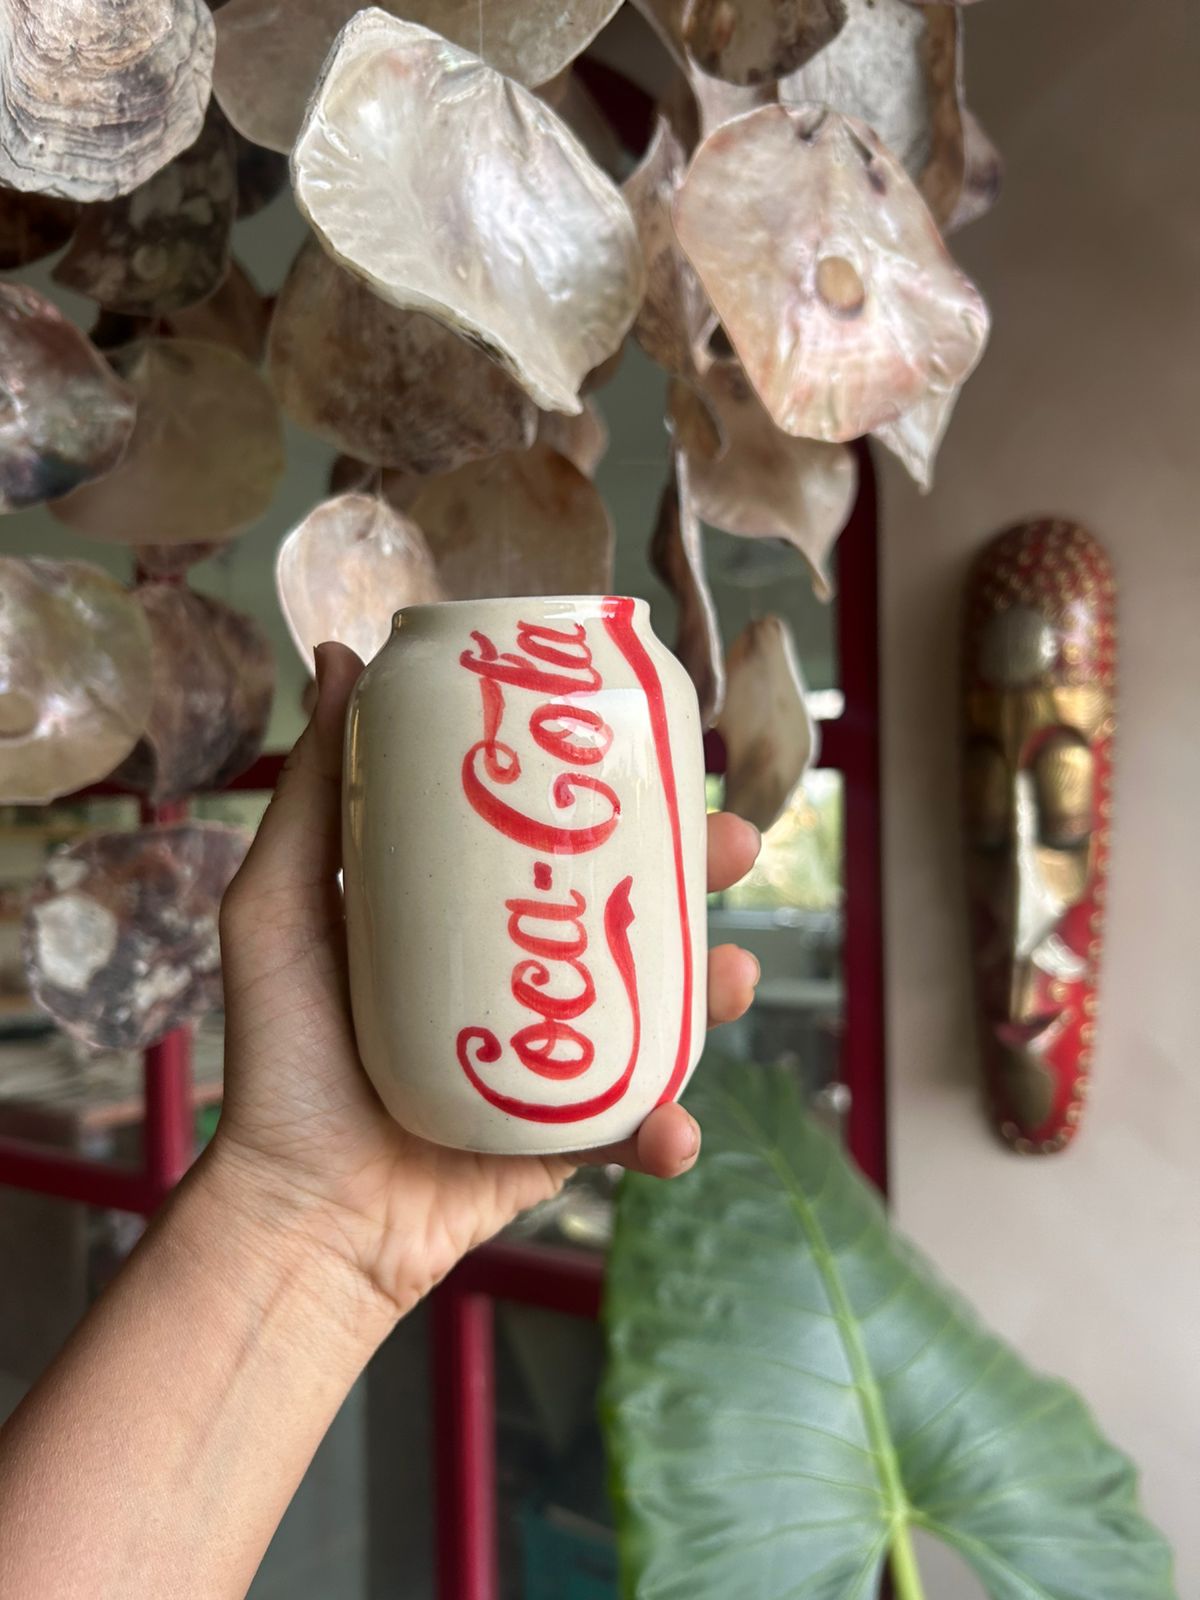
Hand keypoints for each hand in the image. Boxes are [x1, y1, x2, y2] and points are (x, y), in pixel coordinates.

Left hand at [209, 641, 760, 1320]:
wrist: (296, 1207)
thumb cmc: (281, 1053)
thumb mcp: (284, 903)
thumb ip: (314, 793)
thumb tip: (338, 659)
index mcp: (471, 919)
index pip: (566, 843)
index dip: (631, 799)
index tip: (670, 759)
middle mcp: (523, 980)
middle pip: (635, 913)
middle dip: (699, 880)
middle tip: (733, 848)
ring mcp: (553, 1062)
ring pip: (662, 1012)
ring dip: (717, 993)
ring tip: (733, 980)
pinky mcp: (564, 1142)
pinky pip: (635, 1128)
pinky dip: (667, 1130)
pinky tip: (672, 1130)